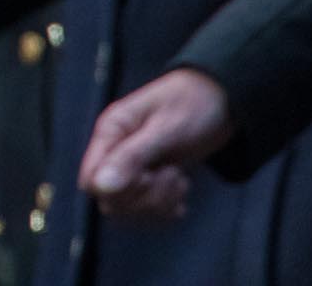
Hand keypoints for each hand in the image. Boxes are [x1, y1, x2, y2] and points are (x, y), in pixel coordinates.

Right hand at [78, 69, 232, 219]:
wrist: (221, 101)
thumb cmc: (192, 105)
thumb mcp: (166, 129)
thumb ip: (132, 156)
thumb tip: (100, 186)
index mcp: (110, 133)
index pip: (90, 180)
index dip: (116, 191)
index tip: (147, 177)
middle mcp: (115, 152)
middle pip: (110, 200)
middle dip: (144, 198)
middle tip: (170, 173)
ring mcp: (133, 168)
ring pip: (131, 209)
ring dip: (160, 202)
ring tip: (179, 177)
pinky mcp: (152, 181)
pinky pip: (150, 211)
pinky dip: (168, 207)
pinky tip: (182, 188)